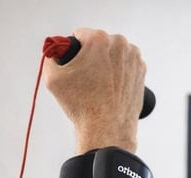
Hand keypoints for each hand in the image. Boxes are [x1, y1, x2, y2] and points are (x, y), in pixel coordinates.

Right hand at [45, 28, 144, 152]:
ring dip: (105, 64)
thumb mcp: (52, 78)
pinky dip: (118, 73)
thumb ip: (49, 57)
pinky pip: (124, 65)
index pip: (80, 35)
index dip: (73, 51)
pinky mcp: (141, 70)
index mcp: (99, 40)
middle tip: (85, 78)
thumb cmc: (84, 106)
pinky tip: (109, 88)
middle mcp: (120, 44)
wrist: (106, 128)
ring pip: (112, 54)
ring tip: (98, 85)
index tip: (74, 64)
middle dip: (91, 57)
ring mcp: (133, 57)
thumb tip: (54, 54)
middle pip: (98, 44)